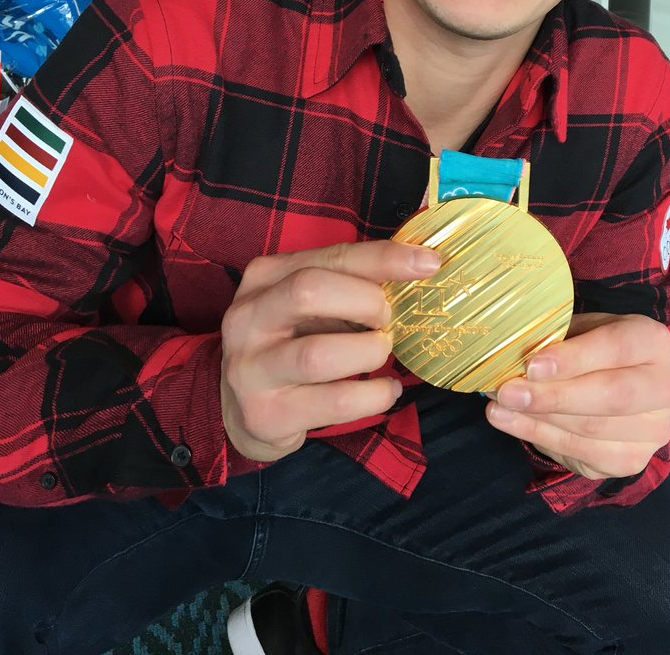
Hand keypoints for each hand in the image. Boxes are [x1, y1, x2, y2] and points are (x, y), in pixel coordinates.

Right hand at [220, 240, 439, 461]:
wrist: (240, 409)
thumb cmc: (291, 342)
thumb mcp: (310, 304)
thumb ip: (350, 281)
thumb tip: (419, 265)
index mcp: (263, 277)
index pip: (330, 255)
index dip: (384, 257)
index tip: (429, 263)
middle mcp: (247, 318)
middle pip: (309, 291)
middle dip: (365, 302)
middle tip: (387, 320)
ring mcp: (250, 369)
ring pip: (319, 354)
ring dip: (368, 352)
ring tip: (382, 354)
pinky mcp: (265, 414)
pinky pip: (335, 402)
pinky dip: (374, 395)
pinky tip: (385, 390)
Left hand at [486, 313, 669, 479]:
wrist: (622, 385)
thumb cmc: (593, 349)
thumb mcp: (579, 330)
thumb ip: (556, 340)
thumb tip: (513, 355)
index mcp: (653, 341)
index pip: (618, 348)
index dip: (575, 358)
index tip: (532, 365)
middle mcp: (665, 388)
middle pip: (612, 396)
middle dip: (554, 396)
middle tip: (507, 390)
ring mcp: (653, 431)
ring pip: (592, 430)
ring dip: (537, 420)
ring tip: (499, 406)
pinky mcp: (631, 461)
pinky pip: (582, 454)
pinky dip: (539, 437)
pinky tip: (511, 422)